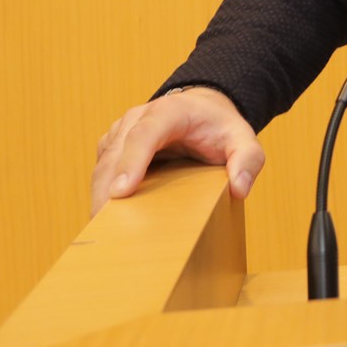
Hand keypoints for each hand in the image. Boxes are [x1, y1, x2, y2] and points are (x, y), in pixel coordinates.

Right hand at [90, 86, 264, 216]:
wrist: (201, 110)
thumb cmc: (219, 127)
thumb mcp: (243, 138)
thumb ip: (248, 159)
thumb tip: (239, 188)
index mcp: (169, 112)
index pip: (144, 134)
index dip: (131, 162)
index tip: (121, 193)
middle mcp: (137, 118)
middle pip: (115, 155)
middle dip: (107, 192)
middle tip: (105, 231)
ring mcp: (121, 133)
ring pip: (102, 166)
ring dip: (99, 198)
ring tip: (102, 236)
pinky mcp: (112, 148)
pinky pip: (101, 173)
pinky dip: (100, 196)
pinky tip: (106, 224)